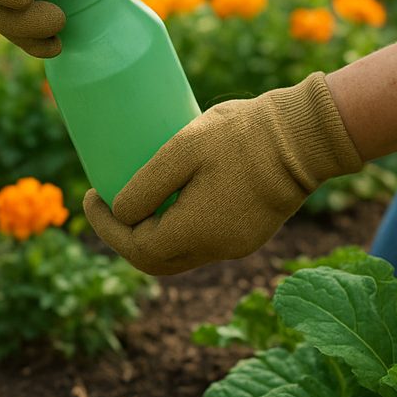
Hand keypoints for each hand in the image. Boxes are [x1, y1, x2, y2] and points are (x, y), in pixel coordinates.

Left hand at [83, 73, 362, 274]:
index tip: (90, 195)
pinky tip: (167, 200)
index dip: (105, 227)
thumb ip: (146, 185)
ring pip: (178, 255)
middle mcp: (216, 249)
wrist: (307, 135)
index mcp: (196, 233)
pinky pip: (200, 242)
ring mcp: (236, 244)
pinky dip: (174, 229)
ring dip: (148, 235)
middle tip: (104, 203)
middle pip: (154, 261)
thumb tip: (118, 211)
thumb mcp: (182, 149)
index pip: (135, 248)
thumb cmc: (242, 135)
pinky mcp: (249, 232)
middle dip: (122, 237)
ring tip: (131, 199)